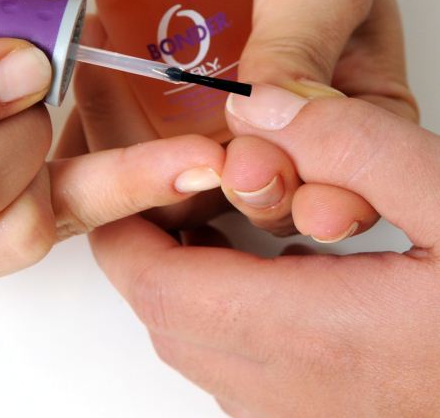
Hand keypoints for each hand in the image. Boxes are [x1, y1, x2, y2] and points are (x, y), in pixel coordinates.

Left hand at [77, 0, 416, 234]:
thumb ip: (299, 45)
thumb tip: (261, 120)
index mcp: (344, 117)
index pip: (318, 192)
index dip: (284, 199)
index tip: (248, 170)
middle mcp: (274, 132)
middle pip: (230, 200)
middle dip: (186, 177)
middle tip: (157, 109)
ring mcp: (207, 120)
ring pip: (161, 179)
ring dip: (125, 142)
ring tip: (108, 64)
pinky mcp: (154, 99)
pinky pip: (118, 137)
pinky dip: (94, 122)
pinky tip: (84, 76)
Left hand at [90, 86, 439, 416]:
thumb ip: (361, 147)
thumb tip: (260, 99)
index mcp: (312, 337)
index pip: (153, 283)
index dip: (124, 217)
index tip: (129, 157)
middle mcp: (286, 392)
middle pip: (160, 306)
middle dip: (143, 231)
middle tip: (165, 159)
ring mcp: (298, 411)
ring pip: (191, 328)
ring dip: (178, 259)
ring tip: (203, 189)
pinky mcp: (320, 408)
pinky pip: (232, 347)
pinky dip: (220, 289)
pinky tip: (266, 244)